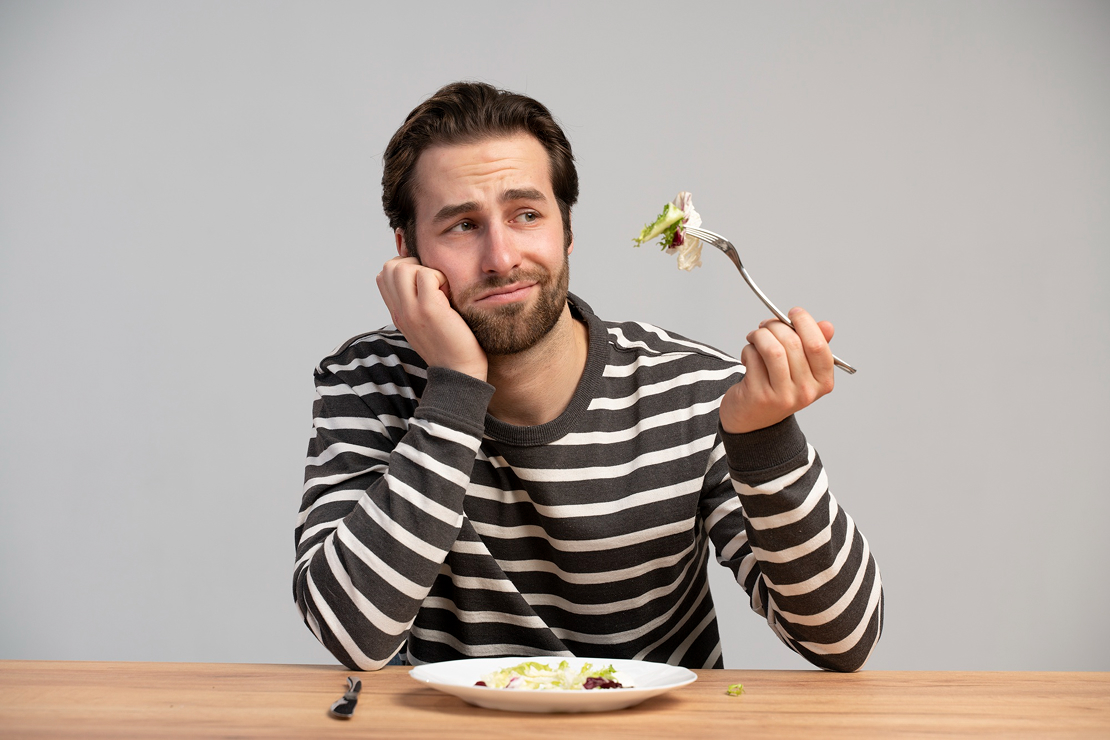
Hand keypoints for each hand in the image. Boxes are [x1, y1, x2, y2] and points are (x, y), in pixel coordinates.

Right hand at [375, 256, 487, 380]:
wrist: (460, 373)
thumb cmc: (451, 346)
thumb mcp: (426, 323)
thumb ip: (418, 303)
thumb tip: (425, 276)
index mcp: (397, 314)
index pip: (383, 276)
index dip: (404, 269)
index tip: (425, 282)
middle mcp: (399, 311)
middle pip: (389, 267)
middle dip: (413, 265)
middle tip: (434, 283)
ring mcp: (411, 310)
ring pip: (402, 267)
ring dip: (425, 270)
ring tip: (440, 289)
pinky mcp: (428, 309)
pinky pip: (426, 274)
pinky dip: (440, 277)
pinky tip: (450, 295)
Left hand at [720, 307, 834, 433]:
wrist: (751, 420)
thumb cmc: (777, 387)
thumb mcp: (801, 369)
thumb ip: (813, 347)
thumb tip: (827, 326)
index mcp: (822, 382)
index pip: (818, 346)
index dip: (805, 323)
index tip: (794, 312)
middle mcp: (805, 391)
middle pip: (792, 343)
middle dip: (775, 326)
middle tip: (766, 325)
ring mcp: (782, 395)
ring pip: (772, 349)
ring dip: (760, 335)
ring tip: (755, 336)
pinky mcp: (758, 395)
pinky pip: (753, 358)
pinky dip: (748, 350)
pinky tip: (748, 357)